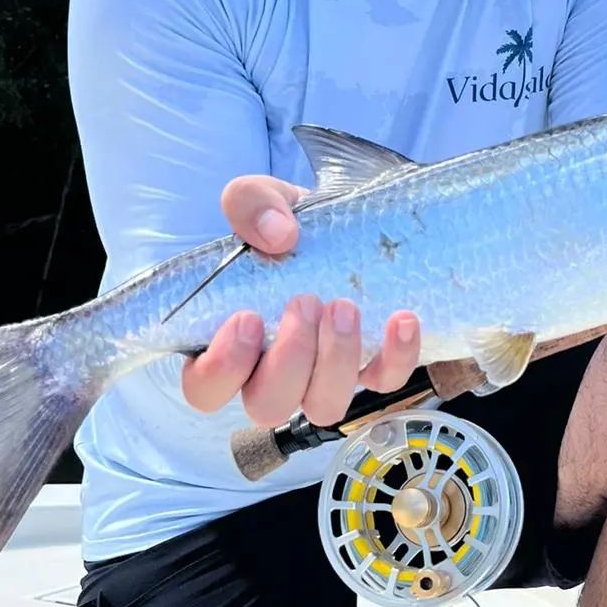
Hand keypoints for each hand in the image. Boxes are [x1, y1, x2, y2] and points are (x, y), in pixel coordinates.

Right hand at [181, 175, 420, 426]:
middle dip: (289, 360)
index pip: (205, 388)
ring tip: (345, 306)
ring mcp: (324, 374)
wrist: (346, 222)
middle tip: (305, 301)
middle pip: (268, 405)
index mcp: (230, 342)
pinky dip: (396, 358)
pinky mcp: (372, 365)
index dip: (221, 368)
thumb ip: (252, 204)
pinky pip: (385, 382)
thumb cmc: (289, 224)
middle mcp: (274, 371)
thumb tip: (279, 235)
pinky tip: (401, 320)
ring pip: (324, 406)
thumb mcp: (263, 200)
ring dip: (336, 362)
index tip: (247, 319)